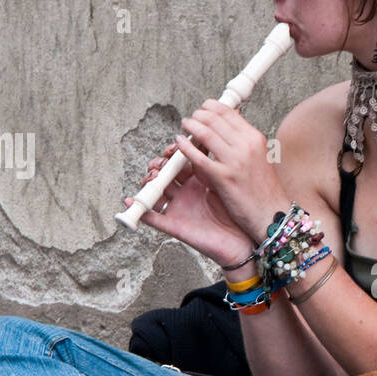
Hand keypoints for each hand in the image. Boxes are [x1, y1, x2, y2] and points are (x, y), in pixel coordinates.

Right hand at [123, 141, 255, 265]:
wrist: (245, 240)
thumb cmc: (240, 211)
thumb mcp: (230, 181)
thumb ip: (218, 161)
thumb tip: (213, 135)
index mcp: (199, 179)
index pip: (179, 161)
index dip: (174, 151)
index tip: (177, 142)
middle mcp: (186, 192)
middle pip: (164, 173)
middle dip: (160, 164)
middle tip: (166, 160)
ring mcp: (178, 208)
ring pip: (154, 191)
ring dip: (148, 182)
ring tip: (154, 176)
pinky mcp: (175, 225)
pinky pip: (153, 218)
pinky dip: (139, 211)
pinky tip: (131, 201)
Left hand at [176, 100, 289, 241]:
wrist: (272, 214)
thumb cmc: (264, 189)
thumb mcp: (259, 157)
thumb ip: (243, 142)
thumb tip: (226, 127)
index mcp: (255, 138)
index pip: (228, 112)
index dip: (211, 107)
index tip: (203, 109)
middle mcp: (246, 146)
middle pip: (214, 119)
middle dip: (198, 115)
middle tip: (191, 119)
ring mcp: (235, 161)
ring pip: (205, 133)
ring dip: (191, 126)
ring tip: (185, 126)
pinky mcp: (223, 178)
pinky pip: (198, 157)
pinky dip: (186, 147)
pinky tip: (179, 143)